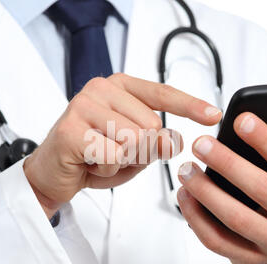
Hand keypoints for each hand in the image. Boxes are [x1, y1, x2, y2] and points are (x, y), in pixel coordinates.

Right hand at [24, 73, 221, 217]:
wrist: (53, 174)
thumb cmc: (94, 157)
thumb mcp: (135, 151)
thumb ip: (157, 143)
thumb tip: (174, 141)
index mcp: (119, 87)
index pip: (162, 94)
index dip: (190, 105)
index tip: (213, 115)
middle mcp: (100, 89)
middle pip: (152, 126)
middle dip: (141, 151)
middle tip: (115, 153)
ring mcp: (83, 106)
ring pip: (135, 140)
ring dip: (123, 161)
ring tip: (102, 158)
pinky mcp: (70, 130)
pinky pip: (112, 156)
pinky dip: (107, 170)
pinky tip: (90, 164)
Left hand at [177, 112, 266, 263]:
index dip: (265, 139)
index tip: (240, 120)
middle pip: (260, 188)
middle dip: (227, 163)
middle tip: (199, 143)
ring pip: (236, 217)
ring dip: (206, 192)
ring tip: (185, 169)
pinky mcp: (249, 259)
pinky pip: (217, 241)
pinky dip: (197, 219)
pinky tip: (184, 196)